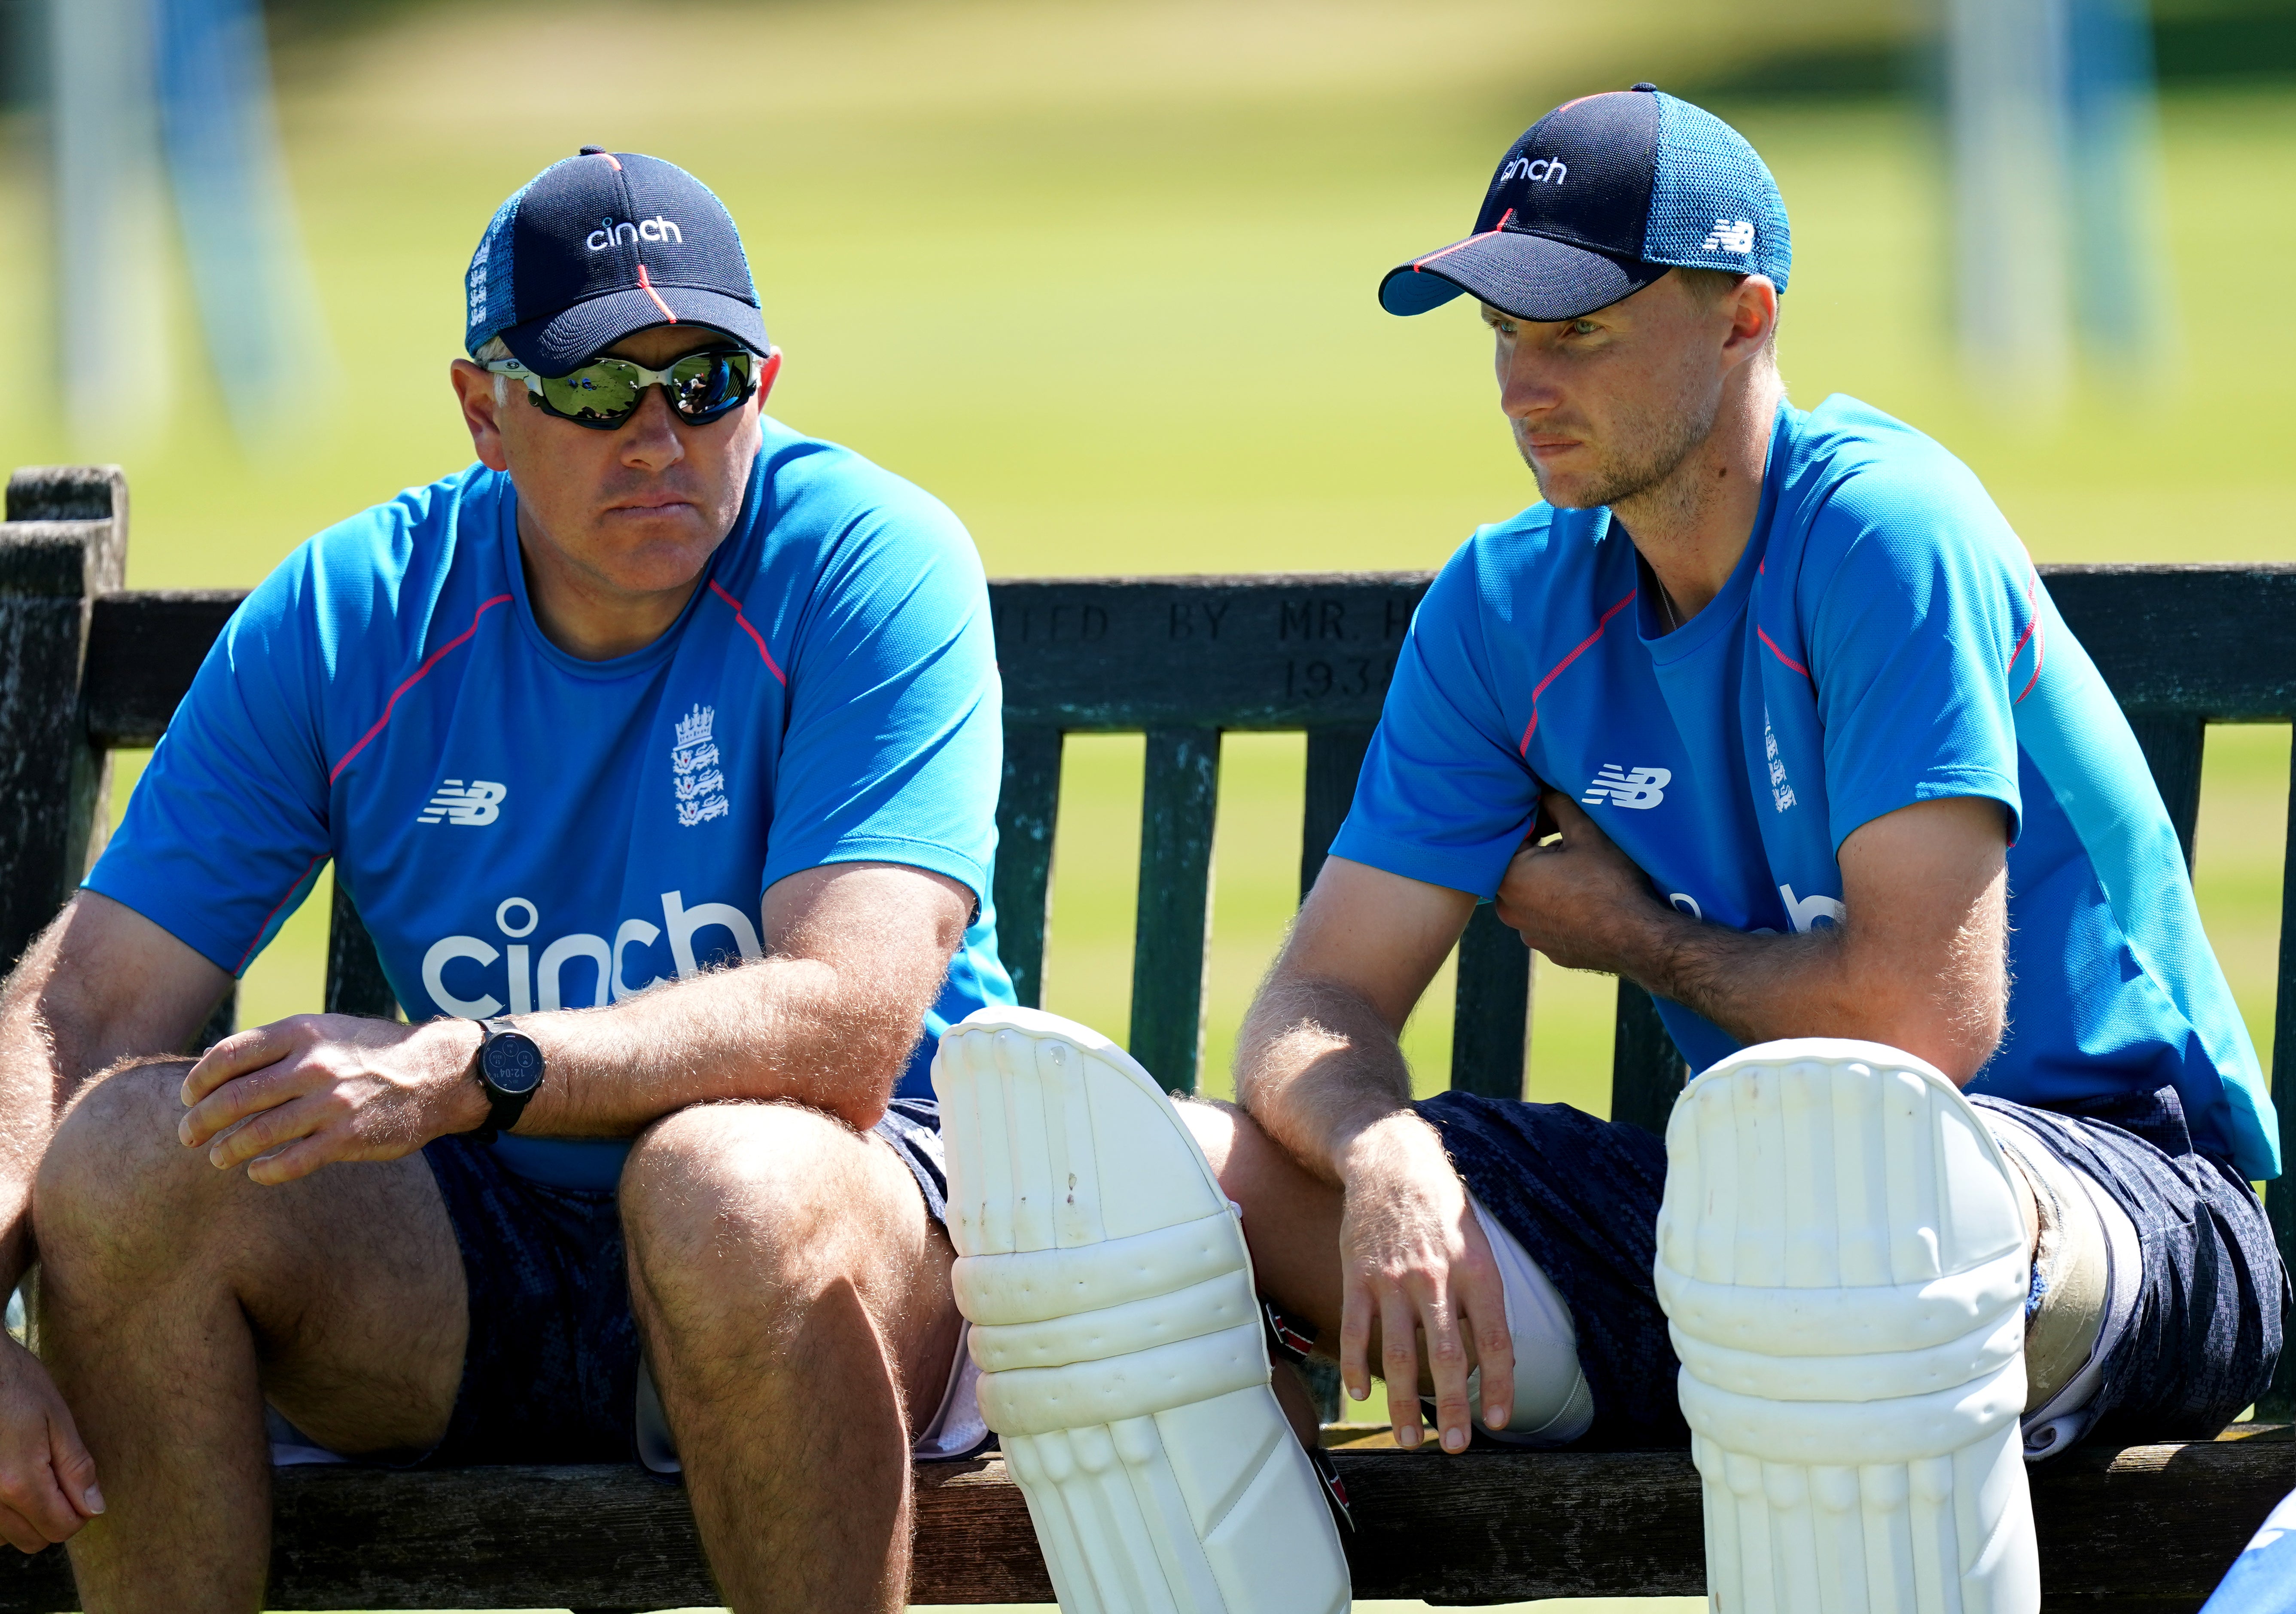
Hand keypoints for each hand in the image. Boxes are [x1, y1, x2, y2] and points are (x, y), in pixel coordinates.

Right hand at [0, 1336, 98, 1552]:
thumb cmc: (17, 1385)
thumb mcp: (58, 1421)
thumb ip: (77, 1469)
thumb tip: (94, 1508)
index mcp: (19, 1482)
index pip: (61, 1528)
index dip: (82, 1513)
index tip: (85, 1491)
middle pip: (34, 1540)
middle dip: (56, 1519)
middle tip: (62, 1482)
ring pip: (7, 1537)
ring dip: (27, 1519)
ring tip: (36, 1479)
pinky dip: (4, 1514)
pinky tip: (13, 1483)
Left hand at [178, 1015, 486, 1185]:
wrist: (439, 1073)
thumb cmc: (373, 1052)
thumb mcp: (328, 1030)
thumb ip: (279, 1046)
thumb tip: (215, 1066)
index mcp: (303, 1032)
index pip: (228, 1056)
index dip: (198, 1080)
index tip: (188, 1097)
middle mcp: (313, 1065)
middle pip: (233, 1099)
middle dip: (200, 1121)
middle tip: (188, 1135)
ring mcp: (331, 1103)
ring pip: (256, 1134)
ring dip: (226, 1150)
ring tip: (217, 1157)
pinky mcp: (348, 1138)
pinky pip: (291, 1162)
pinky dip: (265, 1171)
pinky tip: (257, 1172)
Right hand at [1332, 1113, 1513, 1453]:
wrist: (1392, 1163)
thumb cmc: (1441, 1210)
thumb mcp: (1478, 1245)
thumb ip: (1482, 1299)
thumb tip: (1490, 1360)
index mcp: (1476, 1270)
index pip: (1493, 1340)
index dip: (1498, 1384)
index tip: (1499, 1422)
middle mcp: (1436, 1277)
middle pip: (1446, 1355)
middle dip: (1453, 1407)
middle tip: (1457, 1447)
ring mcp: (1393, 1278)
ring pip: (1398, 1353)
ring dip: (1405, 1402)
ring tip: (1411, 1439)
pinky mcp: (1358, 1275)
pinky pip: (1357, 1330)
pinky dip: (1357, 1366)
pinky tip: (1361, 1394)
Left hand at [1494, 790, 1669, 972]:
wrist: (1639, 940)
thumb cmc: (1611, 883)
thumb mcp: (1587, 832)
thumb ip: (1558, 804)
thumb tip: (1544, 789)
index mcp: (1508, 876)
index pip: (1511, 836)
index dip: (1535, 821)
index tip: (1557, 816)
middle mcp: (1508, 909)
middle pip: (1519, 866)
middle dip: (1541, 850)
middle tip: (1573, 842)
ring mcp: (1527, 933)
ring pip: (1532, 893)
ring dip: (1549, 879)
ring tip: (1583, 872)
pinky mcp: (1547, 949)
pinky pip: (1547, 918)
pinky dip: (1560, 905)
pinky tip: (1587, 899)